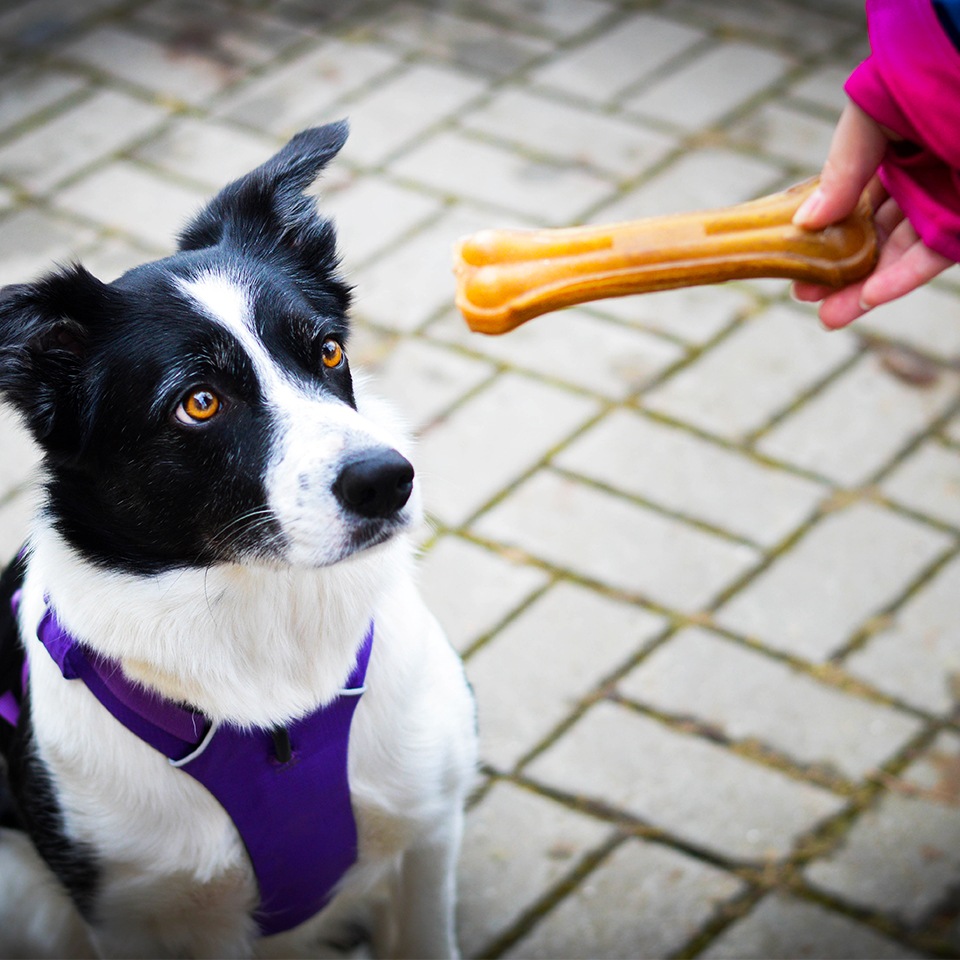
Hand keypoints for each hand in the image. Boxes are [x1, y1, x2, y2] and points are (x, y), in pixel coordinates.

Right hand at [791, 102, 951, 328]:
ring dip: (863, 289)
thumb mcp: (867, 119)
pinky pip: (933, 257)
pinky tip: (868, 298)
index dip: (823, 235)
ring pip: (898, 255)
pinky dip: (901, 279)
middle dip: (837, 272)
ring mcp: (943, 202)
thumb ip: (839, 171)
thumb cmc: (925, 81)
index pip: (852, 205)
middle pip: (871, 237)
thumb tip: (805, 222)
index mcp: (891, 152)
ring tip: (828, 317)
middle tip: (805, 296)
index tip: (794, 261)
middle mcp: (918, 180)